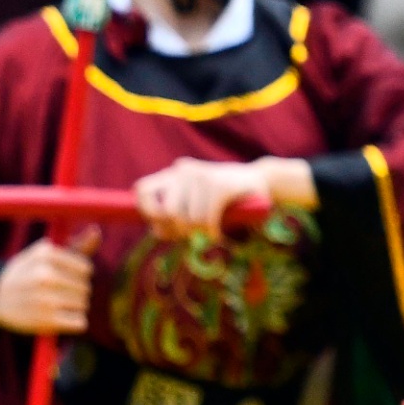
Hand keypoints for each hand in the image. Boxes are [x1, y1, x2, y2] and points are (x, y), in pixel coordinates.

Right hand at [0, 234, 96, 336]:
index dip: (76, 276)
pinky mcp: (47, 320)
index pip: (86, 269)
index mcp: (46, 254)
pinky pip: (80, 322)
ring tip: (55, 306)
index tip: (61, 279)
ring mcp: (46, 298)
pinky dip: (73, 323)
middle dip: (74, 293)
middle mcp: (46, 274)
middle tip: (55, 295)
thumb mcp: (43, 255)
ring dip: (73, 308)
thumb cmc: (24, 274)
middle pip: (85, 288)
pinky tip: (59, 319)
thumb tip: (96, 231)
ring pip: (83, 305)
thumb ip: (73, 246)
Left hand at [133, 156, 309, 238]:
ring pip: (190, 219)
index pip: (142, 190)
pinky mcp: (221, 186)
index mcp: (173, 174)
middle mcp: (184, 171)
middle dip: (179, 229)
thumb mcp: (194, 204)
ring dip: (200, 232)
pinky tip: (217, 233)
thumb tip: (156, 232)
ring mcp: (203, 176)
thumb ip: (172, 217)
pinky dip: (212, 232)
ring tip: (209, 228)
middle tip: (191, 233)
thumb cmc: (223, 198)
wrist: (260, 181)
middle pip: (168, 212)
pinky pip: (208, 220)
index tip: (161, 225)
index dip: (147, 212)